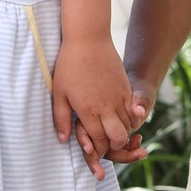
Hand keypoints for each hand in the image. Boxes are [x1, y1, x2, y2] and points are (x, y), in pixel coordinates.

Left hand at [51, 35, 147, 180]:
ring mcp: (119, 97)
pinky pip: (132, 111)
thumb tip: (63, 140)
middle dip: (114, 146)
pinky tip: (120, 119)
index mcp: (88, 110)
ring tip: (112, 133)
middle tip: (106, 144)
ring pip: (128, 125)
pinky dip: (128, 120)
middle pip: (118, 137)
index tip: (93, 151)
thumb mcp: (58, 93)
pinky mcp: (126, 88)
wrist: (88, 39)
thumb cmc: (69, 65)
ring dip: (122, 133)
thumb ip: (60, 119)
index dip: (97, 150)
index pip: (99, 141)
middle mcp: (107, 106)